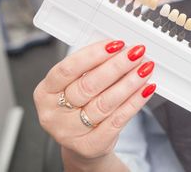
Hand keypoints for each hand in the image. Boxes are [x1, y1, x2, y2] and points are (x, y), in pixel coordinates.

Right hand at [33, 40, 155, 168]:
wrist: (82, 145)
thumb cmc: (78, 108)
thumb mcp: (74, 85)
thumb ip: (91, 68)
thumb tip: (118, 49)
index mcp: (44, 92)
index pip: (68, 69)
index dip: (93, 54)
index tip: (115, 44)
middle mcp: (53, 113)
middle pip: (88, 85)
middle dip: (116, 66)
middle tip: (136, 53)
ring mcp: (70, 132)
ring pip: (105, 102)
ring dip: (129, 82)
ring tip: (144, 69)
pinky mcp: (91, 145)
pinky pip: (117, 120)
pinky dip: (134, 102)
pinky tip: (145, 89)